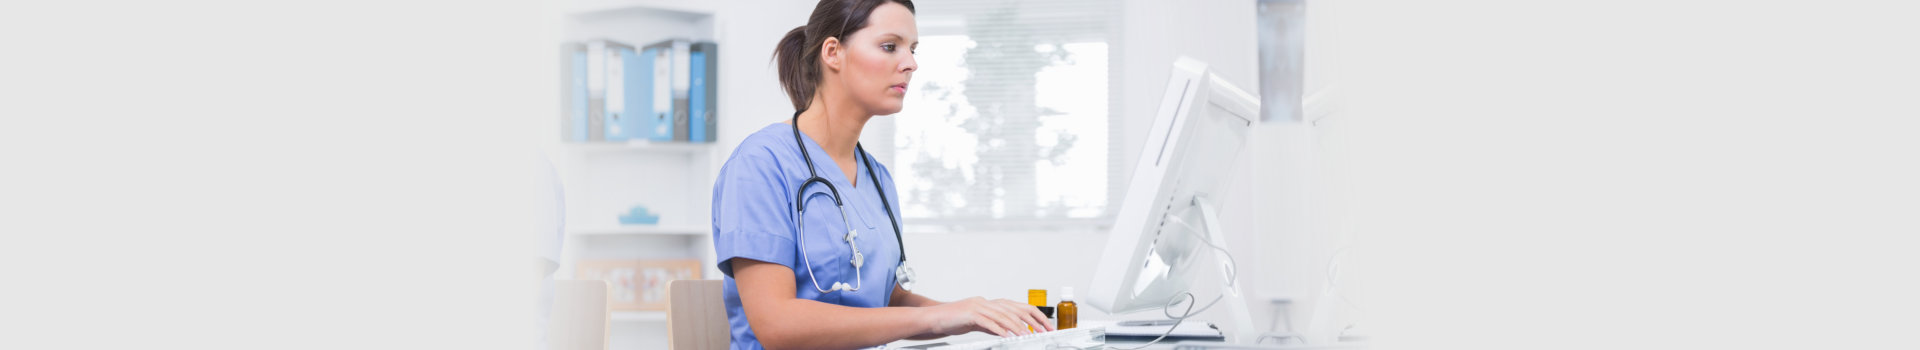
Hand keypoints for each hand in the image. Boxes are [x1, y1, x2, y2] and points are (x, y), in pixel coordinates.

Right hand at [921, 297, 1055, 337]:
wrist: (934, 318)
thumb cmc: (954, 320)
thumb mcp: (978, 323)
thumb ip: (993, 325)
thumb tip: (1008, 331)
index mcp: (990, 303)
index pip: (1018, 307)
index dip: (1034, 316)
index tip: (1045, 326)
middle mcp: (986, 302)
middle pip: (1015, 309)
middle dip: (1031, 321)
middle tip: (1042, 331)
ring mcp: (978, 306)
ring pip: (1003, 315)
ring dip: (1017, 327)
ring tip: (1027, 336)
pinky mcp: (970, 314)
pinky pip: (988, 322)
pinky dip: (999, 329)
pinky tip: (1007, 336)